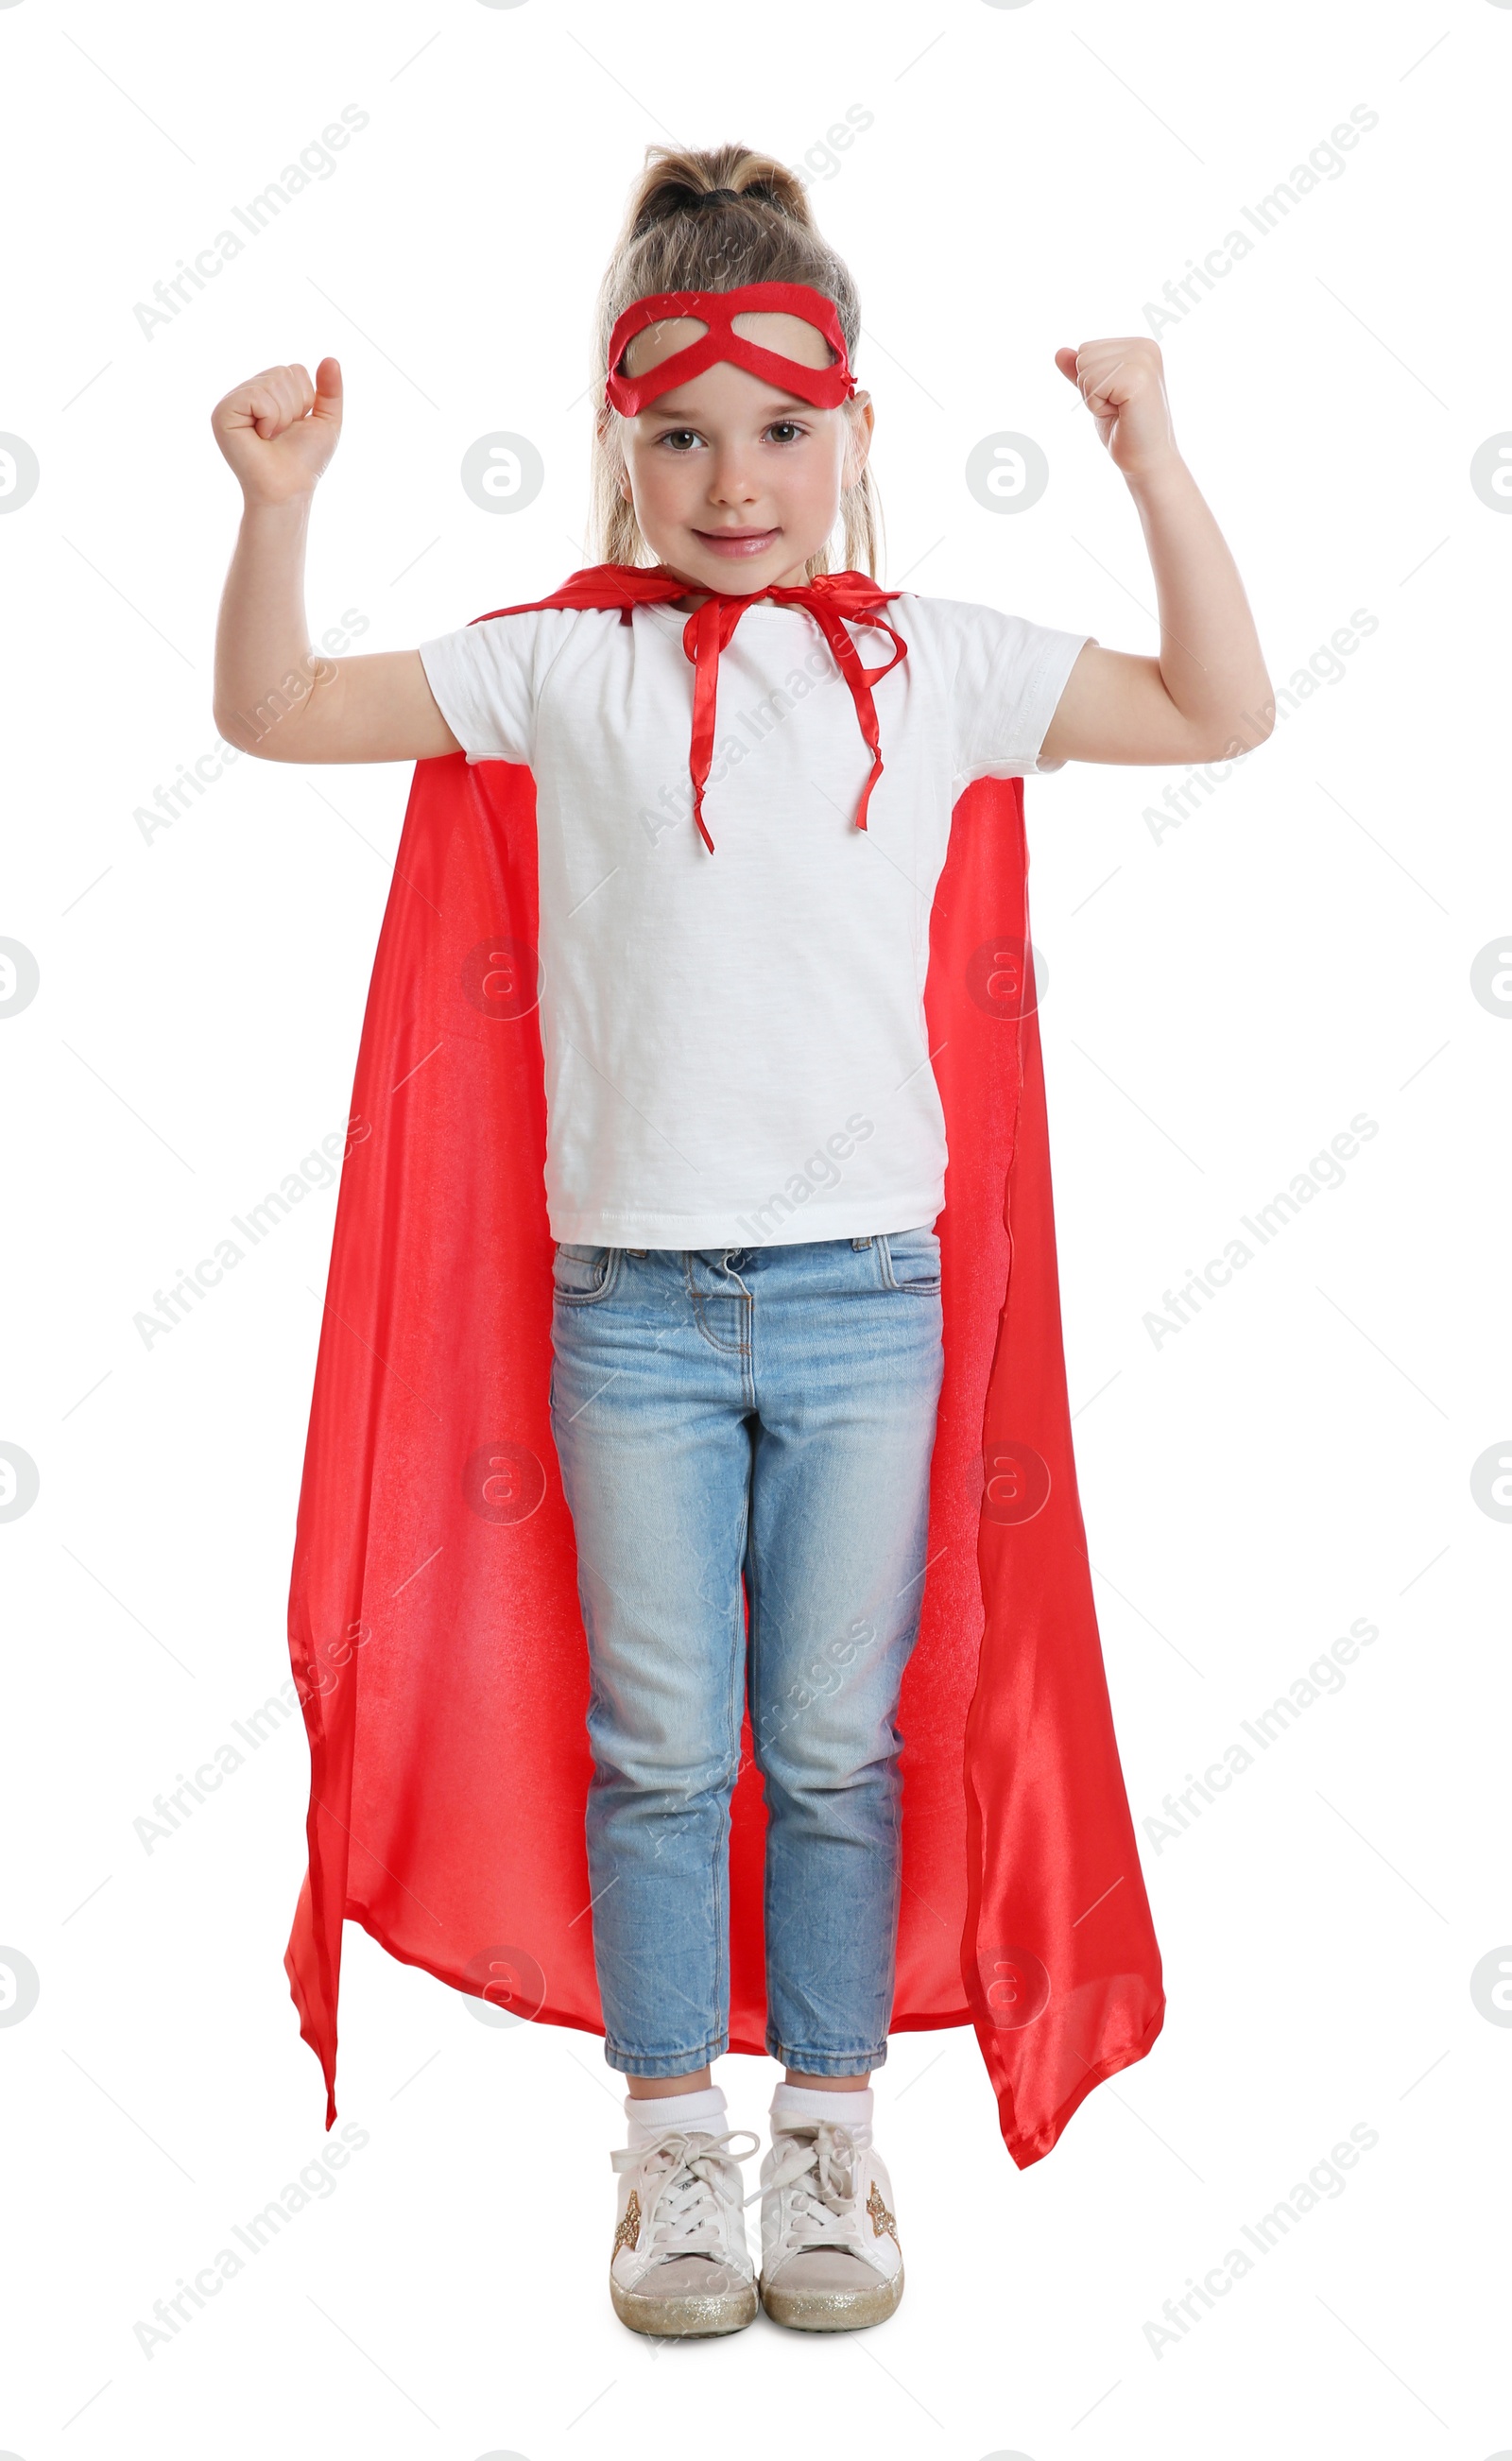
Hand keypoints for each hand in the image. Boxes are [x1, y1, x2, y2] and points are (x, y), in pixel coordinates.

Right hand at [211, 357, 342, 506]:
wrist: (289, 488)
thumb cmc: (304, 460)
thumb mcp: (326, 421)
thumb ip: (331, 390)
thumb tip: (331, 358)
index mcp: (266, 392)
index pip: (294, 370)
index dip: (305, 399)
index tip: (295, 426)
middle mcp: (247, 393)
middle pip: (283, 373)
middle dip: (294, 406)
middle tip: (282, 434)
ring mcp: (232, 402)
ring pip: (271, 382)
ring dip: (282, 415)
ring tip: (271, 437)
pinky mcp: (223, 413)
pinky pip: (257, 395)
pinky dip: (269, 417)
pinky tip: (261, 436)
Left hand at [1055, 338, 1177, 481]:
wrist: (1147, 460)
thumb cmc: (1124, 430)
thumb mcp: (1098, 395)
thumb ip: (1081, 372)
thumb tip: (1059, 352)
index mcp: (1139, 345)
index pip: (1086, 349)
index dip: (1091, 381)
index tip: (1117, 399)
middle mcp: (1145, 346)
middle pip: (1083, 355)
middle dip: (1091, 388)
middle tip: (1118, 408)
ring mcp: (1143, 360)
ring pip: (1085, 369)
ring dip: (1094, 398)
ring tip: (1121, 411)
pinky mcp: (1138, 377)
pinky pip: (1091, 384)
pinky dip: (1097, 406)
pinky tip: (1121, 414)